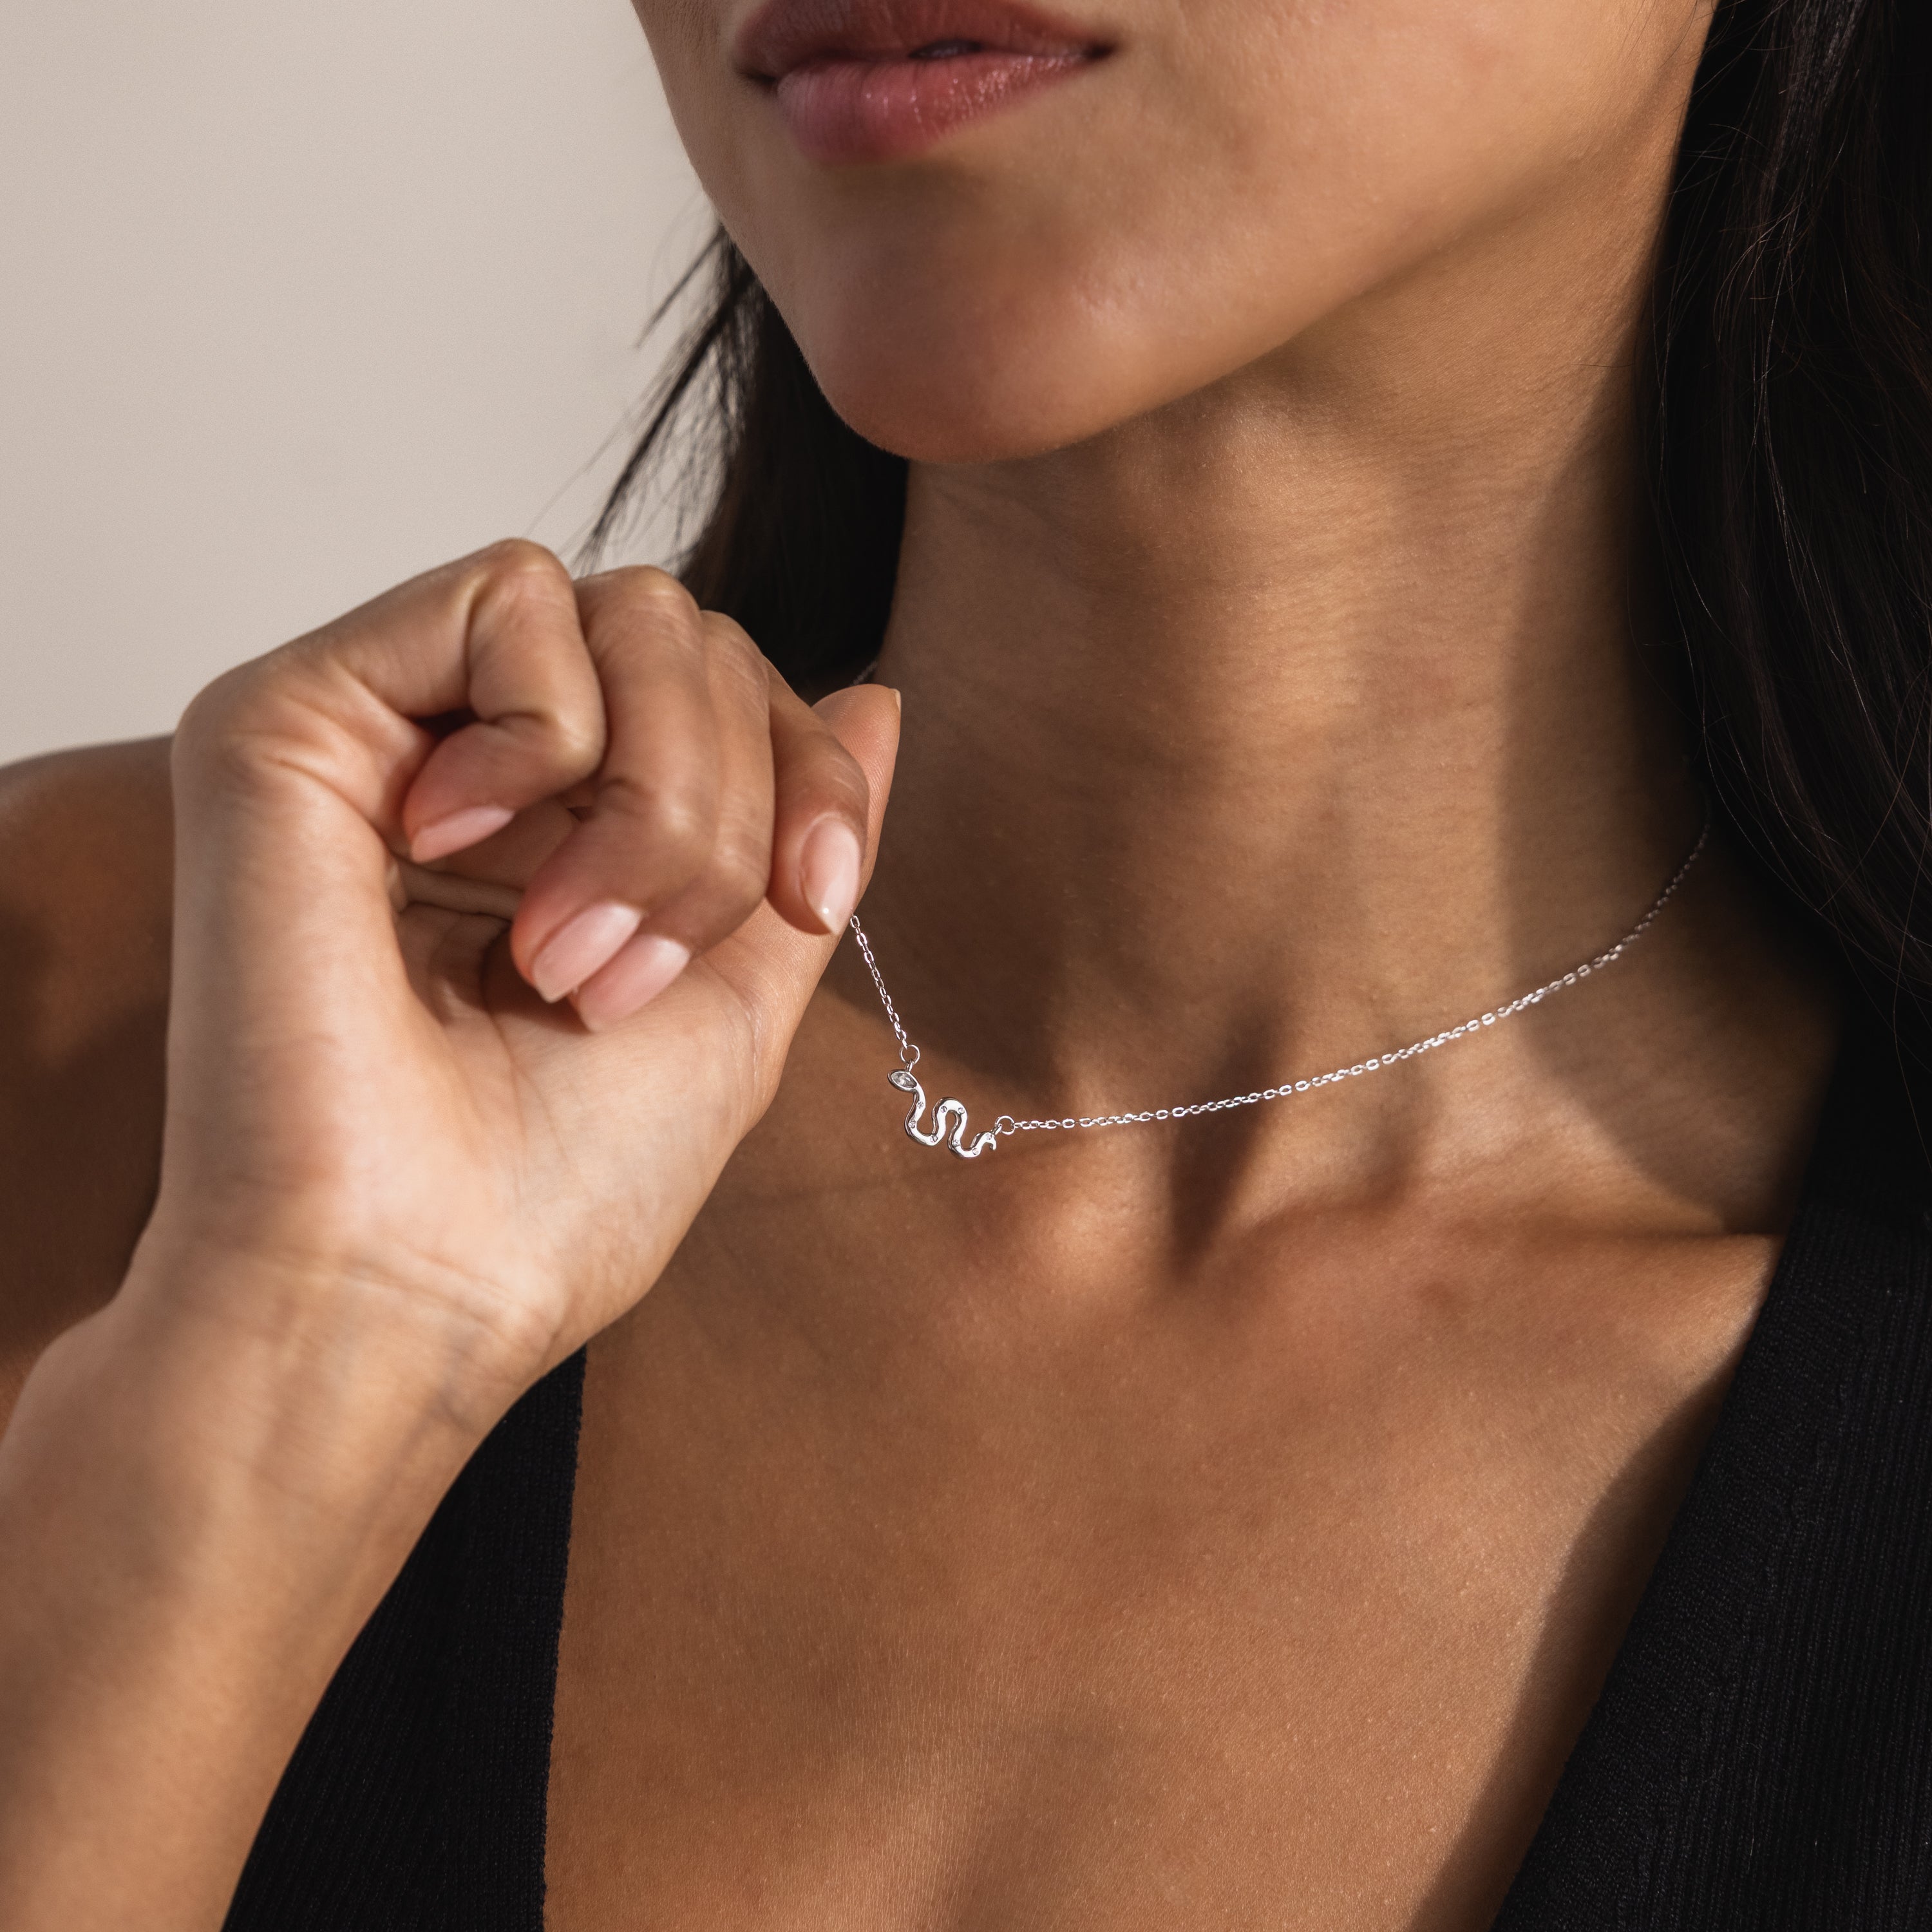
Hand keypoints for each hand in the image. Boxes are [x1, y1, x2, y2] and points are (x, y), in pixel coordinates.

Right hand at [142, 540, 897, 1416]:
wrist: (403, 1283)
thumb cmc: (554, 1188)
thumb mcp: (739, 998)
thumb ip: (800, 836)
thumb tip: (878, 696)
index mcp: (566, 831)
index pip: (731, 694)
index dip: (806, 773)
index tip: (812, 902)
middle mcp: (476, 766)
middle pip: (692, 640)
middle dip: (722, 811)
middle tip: (634, 975)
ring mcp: (385, 731)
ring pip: (623, 609)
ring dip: (650, 796)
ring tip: (561, 954)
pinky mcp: (291, 710)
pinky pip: (507, 596)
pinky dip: (547, 731)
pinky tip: (459, 850)